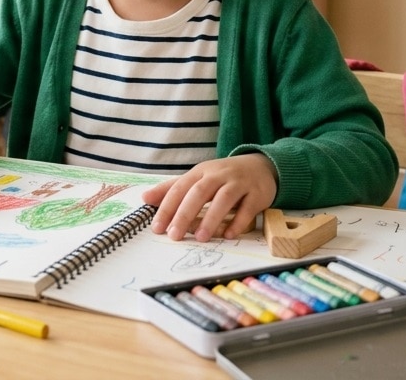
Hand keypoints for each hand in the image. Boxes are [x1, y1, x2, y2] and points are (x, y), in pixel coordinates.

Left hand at [142, 154, 277, 241]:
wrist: (260, 167)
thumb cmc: (223, 177)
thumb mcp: (197, 179)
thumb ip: (172, 189)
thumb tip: (145, 198)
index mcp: (201, 172)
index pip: (180, 188)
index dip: (167, 207)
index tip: (157, 228)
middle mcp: (219, 175)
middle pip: (199, 192)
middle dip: (185, 214)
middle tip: (174, 235)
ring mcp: (239, 183)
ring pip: (224, 198)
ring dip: (211, 218)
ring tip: (201, 238)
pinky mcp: (257, 193)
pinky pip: (248, 208)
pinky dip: (238, 222)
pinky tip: (228, 235)